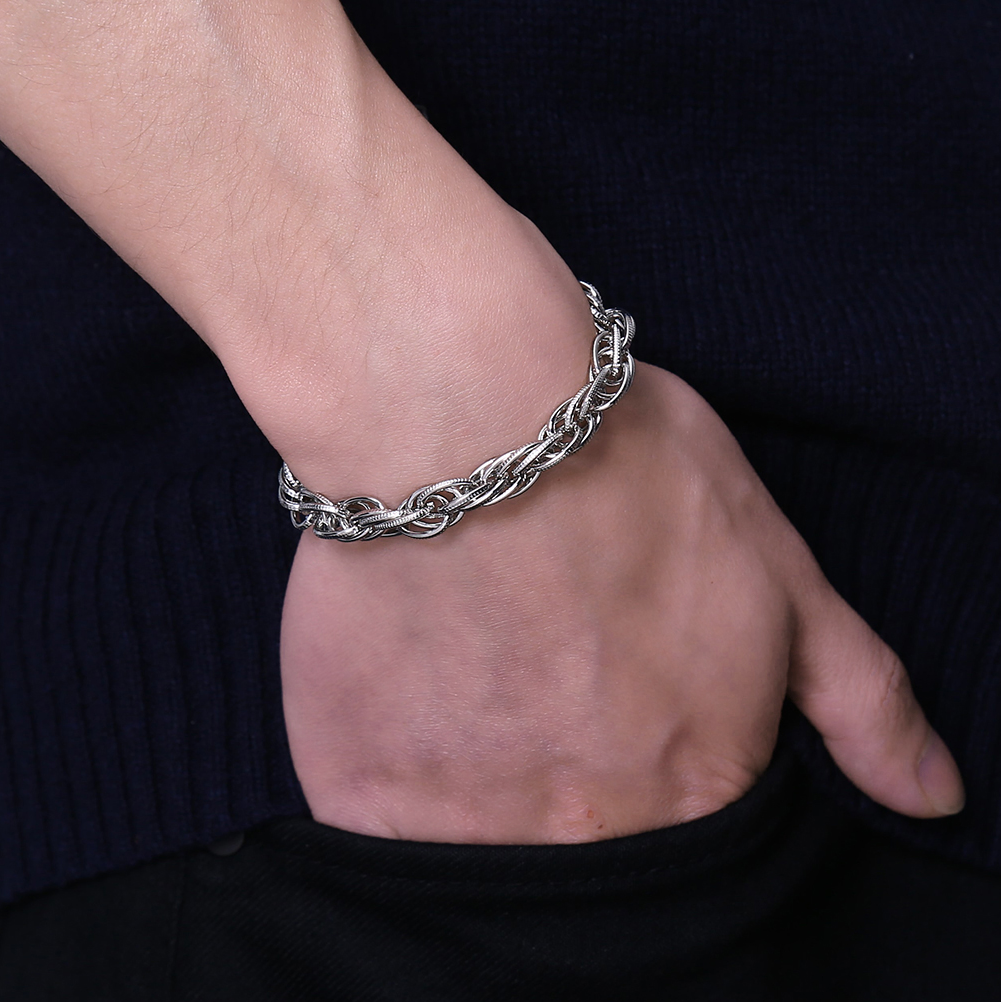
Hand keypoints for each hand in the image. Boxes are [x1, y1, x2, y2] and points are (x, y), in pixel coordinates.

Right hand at [281, 361, 964, 842]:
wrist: (465, 416)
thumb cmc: (626, 473)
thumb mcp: (776, 567)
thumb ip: (860, 699)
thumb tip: (935, 800)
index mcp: (694, 788)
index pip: (682, 828)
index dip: (645, 748)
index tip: (610, 682)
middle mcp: (587, 829)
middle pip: (580, 838)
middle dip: (565, 761)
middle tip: (534, 654)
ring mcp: (467, 821)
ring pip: (479, 836)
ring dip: (477, 763)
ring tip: (471, 654)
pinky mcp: (362, 790)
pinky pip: (382, 817)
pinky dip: (394, 763)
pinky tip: (407, 678)